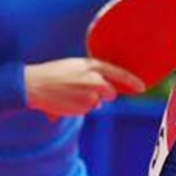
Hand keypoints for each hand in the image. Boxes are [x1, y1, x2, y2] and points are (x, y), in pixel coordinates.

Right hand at [24, 58, 144, 118]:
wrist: (33, 85)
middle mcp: (94, 79)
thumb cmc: (51, 74)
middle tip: (83, 91)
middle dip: (103, 95)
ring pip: (96, 103)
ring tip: (68, 94)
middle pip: (110, 93)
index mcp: (91, 65)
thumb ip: (91, 76)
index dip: (132, 81)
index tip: (142, 88)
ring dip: (87, 102)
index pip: (119, 73)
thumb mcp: (74, 67)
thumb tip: (104, 97)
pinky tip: (64, 101)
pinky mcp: (82, 107)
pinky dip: (78, 108)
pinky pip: (85, 111)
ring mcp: (89, 94)